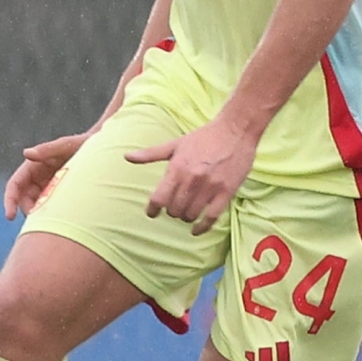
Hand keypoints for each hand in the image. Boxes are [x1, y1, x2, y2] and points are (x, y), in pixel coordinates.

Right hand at [4, 131, 91, 220]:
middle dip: (28, 212)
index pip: (15, 185)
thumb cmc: (84, 144)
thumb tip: (26, 154)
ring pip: (37, 207)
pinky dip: (52, 217)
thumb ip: (48, 149)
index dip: (10, 200)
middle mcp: (38, 178)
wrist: (105, 152)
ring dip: (40, 216)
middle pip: (23, 200)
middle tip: (40, 223)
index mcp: (34, 165)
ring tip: (57, 221)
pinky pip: (51, 210)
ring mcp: (49, 188)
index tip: (9, 216)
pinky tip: (65, 220)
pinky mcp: (60, 197)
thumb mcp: (67, 145)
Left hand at [126, 116, 258, 234]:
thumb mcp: (174, 144)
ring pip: (191, 215)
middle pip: (174, 209)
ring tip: (185, 213)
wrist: (235, 131)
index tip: (151, 213)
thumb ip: (150, 154)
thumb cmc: (203, 137)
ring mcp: (210, 187)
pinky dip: (202, 227)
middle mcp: (192, 179)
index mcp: (177, 168)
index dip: (152, 209)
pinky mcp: (226, 192)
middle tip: (173, 209)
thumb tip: (126, 156)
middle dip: (171, 212)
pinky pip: (212, 217)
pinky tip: (196, 230)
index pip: (158, 198)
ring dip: (185, 218)